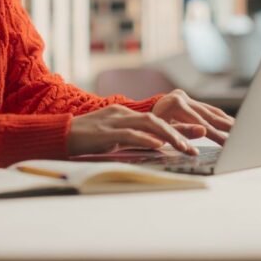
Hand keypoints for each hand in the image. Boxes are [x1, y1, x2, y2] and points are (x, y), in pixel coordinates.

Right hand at [67, 104, 202, 156]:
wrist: (59, 135)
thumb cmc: (85, 139)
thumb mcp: (113, 137)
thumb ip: (132, 138)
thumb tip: (155, 145)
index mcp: (126, 114)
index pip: (158, 118)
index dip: (180, 125)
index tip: (199, 132)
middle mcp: (123, 114)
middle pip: (159, 118)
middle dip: (181, 129)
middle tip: (201, 139)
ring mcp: (114, 121)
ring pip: (149, 124)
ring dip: (170, 135)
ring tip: (185, 146)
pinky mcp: (105, 132)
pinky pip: (130, 134)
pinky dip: (146, 140)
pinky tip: (158, 146)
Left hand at [151, 89, 234, 144]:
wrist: (139, 116)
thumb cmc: (148, 128)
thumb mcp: (163, 132)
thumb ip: (183, 132)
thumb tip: (204, 132)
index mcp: (175, 104)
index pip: (201, 123)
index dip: (216, 135)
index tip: (229, 144)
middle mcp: (182, 97)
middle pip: (209, 115)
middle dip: (226, 128)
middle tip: (242, 136)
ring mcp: (186, 97)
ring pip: (211, 110)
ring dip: (226, 121)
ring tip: (241, 130)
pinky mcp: (189, 99)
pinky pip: (208, 109)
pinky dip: (220, 117)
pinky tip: (230, 123)